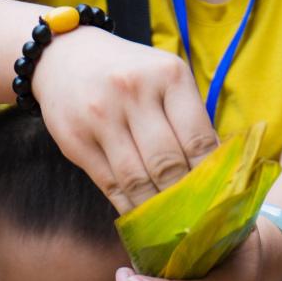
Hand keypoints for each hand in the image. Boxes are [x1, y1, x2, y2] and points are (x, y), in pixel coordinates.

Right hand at [31, 26, 217, 212]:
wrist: (65, 56)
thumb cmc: (129, 74)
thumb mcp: (165, 78)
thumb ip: (189, 119)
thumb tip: (215, 173)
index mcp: (168, 75)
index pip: (197, 139)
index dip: (209, 176)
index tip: (216, 198)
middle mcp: (134, 92)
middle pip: (167, 164)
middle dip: (183, 198)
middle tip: (195, 219)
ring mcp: (101, 117)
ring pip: (137, 180)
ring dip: (156, 208)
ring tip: (170, 224)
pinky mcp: (76, 141)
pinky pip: (110, 186)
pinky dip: (129, 206)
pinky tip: (142, 216)